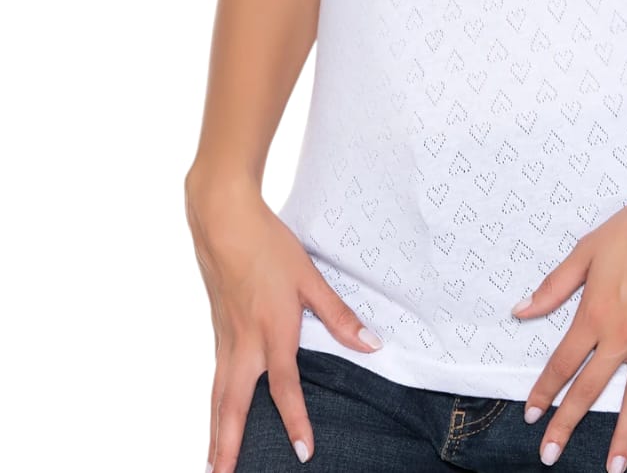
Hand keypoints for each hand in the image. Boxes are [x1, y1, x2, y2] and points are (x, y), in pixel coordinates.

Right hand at [185, 175, 383, 471]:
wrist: (222, 219)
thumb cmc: (269, 244)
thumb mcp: (310, 276)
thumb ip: (338, 314)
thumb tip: (372, 344)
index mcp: (273, 330)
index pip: (285, 387)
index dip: (296, 421)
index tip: (303, 454)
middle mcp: (244, 342)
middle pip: (234, 405)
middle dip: (229, 446)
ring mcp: (226, 338)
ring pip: (218, 396)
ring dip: (215, 433)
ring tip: (214, 465)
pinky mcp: (217, 329)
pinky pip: (214, 378)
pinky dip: (213, 405)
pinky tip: (217, 414)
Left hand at [509, 159, 626, 470]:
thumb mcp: (587, 250)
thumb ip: (554, 286)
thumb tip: (521, 310)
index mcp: (595, 313)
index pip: (562, 363)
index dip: (543, 391)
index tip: (531, 416)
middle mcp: (624, 336)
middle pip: (590, 390)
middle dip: (567, 424)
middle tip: (550, 455)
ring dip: (624, 437)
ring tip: (613, 468)